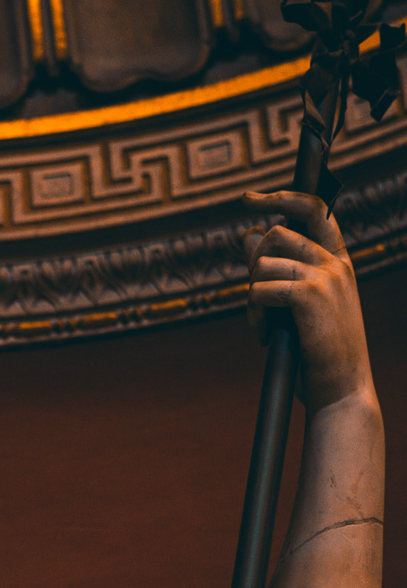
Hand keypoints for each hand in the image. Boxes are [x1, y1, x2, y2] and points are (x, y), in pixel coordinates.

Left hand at [242, 190, 372, 412]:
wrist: (342, 390)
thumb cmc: (319, 352)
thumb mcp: (299, 305)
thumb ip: (276, 269)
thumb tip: (246, 235)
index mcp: (339, 262)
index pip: (314, 211)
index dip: (280, 198)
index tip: (249, 199)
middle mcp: (336, 263)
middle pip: (275, 234)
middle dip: (252, 265)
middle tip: (256, 300)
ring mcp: (326, 277)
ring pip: (262, 264)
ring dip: (250, 299)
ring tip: (262, 327)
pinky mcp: (311, 296)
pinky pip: (260, 290)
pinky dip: (254, 315)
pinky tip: (265, 337)